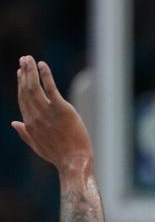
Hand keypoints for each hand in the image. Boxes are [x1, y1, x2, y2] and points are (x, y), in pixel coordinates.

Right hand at [11, 56, 92, 172]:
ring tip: (29, 58)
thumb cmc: (58, 156)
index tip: (20, 72)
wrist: (74, 162)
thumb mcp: (37, 146)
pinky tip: (42, 65)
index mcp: (30, 122)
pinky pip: (51, 89)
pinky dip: (45, 75)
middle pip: (26, 89)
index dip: (21, 84)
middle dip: (24, 73)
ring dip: (31, 70)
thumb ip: (25, 133)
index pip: (23, 98)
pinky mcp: (62, 110)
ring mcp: (48, 112)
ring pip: (34, 87)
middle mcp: (35, 115)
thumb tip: (14, 123)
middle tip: (24, 59)